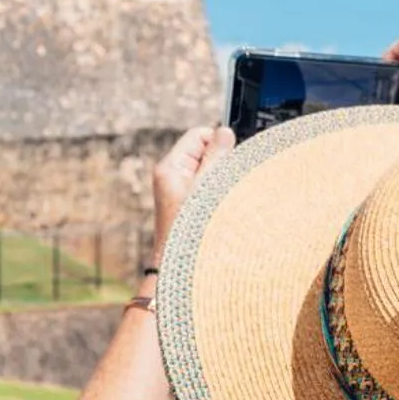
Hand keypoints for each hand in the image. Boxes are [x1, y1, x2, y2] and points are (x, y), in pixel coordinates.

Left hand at [152, 126, 235, 254]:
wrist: (183, 267)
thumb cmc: (192, 230)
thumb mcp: (208, 187)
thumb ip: (217, 156)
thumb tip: (225, 132)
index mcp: (171, 167)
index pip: (199, 135)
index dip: (218, 145)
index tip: (227, 163)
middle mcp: (171, 176)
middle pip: (204, 152)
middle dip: (220, 164)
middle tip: (221, 185)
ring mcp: (177, 191)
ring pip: (207, 171)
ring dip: (219, 180)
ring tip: (217, 200)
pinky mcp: (185, 204)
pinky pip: (205, 187)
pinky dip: (215, 193)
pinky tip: (217, 207)